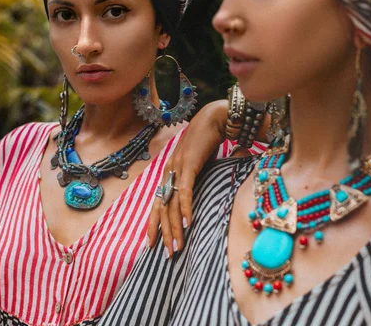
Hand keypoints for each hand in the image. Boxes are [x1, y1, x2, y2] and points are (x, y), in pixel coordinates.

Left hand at [147, 100, 228, 257]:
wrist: (217, 117)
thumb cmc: (211, 140)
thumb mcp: (202, 164)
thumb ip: (199, 179)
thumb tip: (204, 194)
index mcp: (171, 172)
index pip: (158, 202)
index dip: (154, 223)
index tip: (153, 243)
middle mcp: (170, 171)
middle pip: (162, 208)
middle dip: (164, 233)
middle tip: (167, 254)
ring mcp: (177, 167)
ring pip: (172, 204)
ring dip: (175, 227)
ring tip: (177, 246)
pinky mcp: (188, 164)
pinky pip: (185, 191)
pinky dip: (185, 208)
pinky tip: (187, 224)